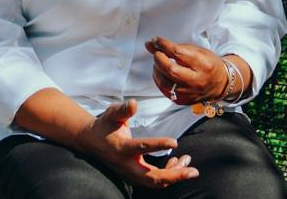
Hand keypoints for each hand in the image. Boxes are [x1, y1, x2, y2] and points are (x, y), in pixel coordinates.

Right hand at [77, 99, 199, 188]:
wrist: (92, 142)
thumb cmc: (105, 125)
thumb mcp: (112, 114)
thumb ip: (123, 110)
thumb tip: (134, 103)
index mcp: (121, 148)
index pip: (141, 148)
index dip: (158, 145)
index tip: (175, 142)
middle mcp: (127, 165)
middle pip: (153, 178)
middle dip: (175, 176)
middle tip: (194, 171)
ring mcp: (131, 174)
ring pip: (156, 182)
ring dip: (175, 175)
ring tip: (187, 162)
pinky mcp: (135, 177)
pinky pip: (155, 181)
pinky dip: (169, 175)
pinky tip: (177, 162)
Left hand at [145, 36, 227, 104]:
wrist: (220, 83)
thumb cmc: (208, 65)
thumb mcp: (196, 51)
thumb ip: (174, 47)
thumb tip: (152, 44)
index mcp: (203, 64)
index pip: (178, 53)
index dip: (163, 45)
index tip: (156, 40)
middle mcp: (197, 81)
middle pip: (170, 70)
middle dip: (158, 58)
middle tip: (156, 53)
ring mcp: (190, 93)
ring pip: (165, 82)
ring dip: (157, 69)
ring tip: (159, 63)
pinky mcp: (183, 101)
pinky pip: (165, 91)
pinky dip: (159, 80)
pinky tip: (161, 73)